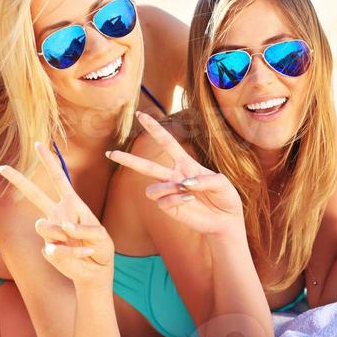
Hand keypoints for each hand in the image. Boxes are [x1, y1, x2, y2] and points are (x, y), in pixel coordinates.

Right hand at [0, 142, 113, 286]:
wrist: (96, 270)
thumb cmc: (100, 247)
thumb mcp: (101, 234)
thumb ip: (84, 228)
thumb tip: (62, 227)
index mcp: (71, 202)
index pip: (58, 177)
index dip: (49, 161)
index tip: (38, 144)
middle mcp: (57, 214)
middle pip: (35, 194)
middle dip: (18, 180)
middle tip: (3, 167)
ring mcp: (51, 232)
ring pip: (43, 225)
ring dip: (64, 236)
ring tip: (80, 244)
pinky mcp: (49, 250)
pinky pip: (55, 249)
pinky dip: (73, 254)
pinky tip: (82, 255)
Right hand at [106, 111, 242, 237]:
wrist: (227, 222)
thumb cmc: (225, 197)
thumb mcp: (222, 182)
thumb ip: (205, 180)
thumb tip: (185, 183)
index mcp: (186, 164)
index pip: (166, 142)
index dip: (154, 128)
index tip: (141, 114)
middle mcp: (174, 176)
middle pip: (146, 166)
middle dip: (127, 160)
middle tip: (110, 153)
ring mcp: (171, 193)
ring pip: (150, 187)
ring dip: (165, 186)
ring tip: (183, 189)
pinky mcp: (171, 209)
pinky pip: (163, 202)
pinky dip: (175, 198)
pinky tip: (189, 200)